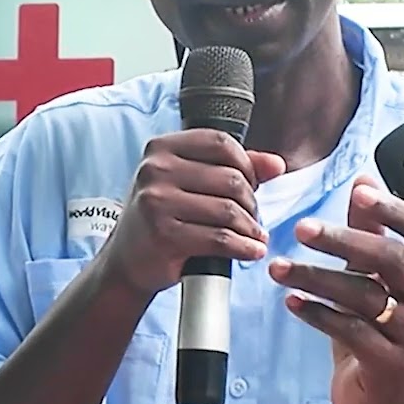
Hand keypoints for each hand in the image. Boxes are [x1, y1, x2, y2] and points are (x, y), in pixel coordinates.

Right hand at [100, 129, 286, 297]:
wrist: (127, 261)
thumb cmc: (162, 217)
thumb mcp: (188, 182)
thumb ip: (233, 167)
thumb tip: (276, 164)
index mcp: (160, 148)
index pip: (220, 143)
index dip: (246, 164)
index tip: (251, 184)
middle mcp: (155, 169)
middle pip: (230, 178)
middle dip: (251, 202)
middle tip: (252, 218)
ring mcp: (157, 202)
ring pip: (229, 210)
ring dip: (251, 227)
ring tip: (254, 235)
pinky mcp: (164, 235)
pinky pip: (221, 239)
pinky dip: (244, 247)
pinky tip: (252, 250)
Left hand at [269, 175, 403, 403]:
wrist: (384, 398)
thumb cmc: (379, 328)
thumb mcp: (376, 277)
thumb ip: (371, 229)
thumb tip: (364, 179)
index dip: (396, 208)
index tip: (359, 191)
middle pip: (393, 259)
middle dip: (343, 239)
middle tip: (301, 228)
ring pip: (365, 295)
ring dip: (315, 276)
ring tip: (278, 267)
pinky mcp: (393, 364)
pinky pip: (351, 331)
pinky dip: (317, 313)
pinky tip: (291, 301)